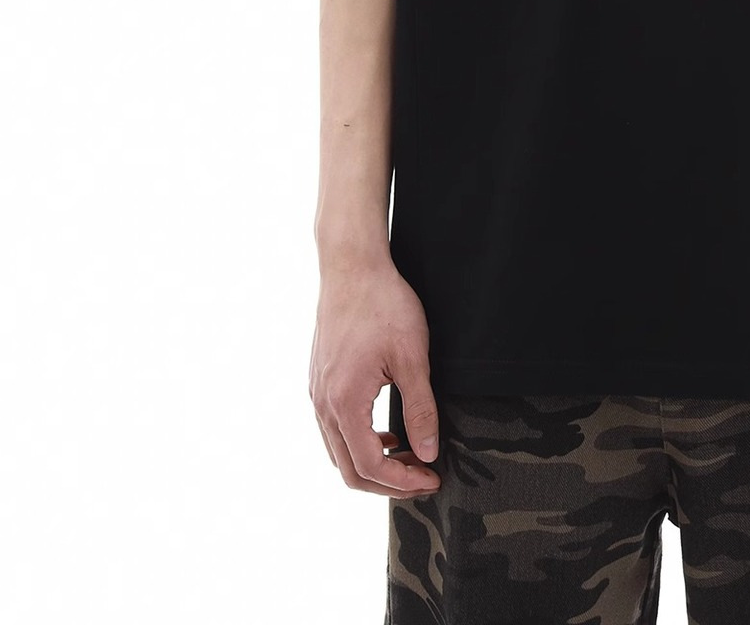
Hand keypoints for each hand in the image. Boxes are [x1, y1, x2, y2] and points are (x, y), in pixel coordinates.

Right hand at [309, 257, 442, 496]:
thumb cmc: (383, 305)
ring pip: (339, 452)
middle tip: (423, 478)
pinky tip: (387, 432)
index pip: (371, 466)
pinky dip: (360, 442)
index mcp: (344, 404)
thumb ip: (421, 409)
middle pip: (349, 470)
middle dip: (388, 483)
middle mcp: (323, 406)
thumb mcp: (412, 357)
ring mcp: (317, 394)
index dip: (403, 482)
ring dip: (373, 464)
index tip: (432, 479)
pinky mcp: (319, 382)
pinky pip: (334, 430)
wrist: (352, 267)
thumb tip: (429, 454)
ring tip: (410, 456)